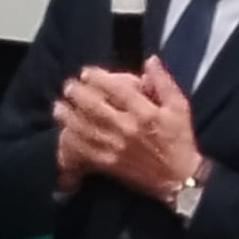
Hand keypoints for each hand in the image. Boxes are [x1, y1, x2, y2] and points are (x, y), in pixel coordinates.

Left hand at [52, 59, 200, 201]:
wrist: (178, 178)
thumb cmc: (179, 139)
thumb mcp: (179, 107)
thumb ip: (163, 82)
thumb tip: (150, 60)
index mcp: (146, 113)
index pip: (117, 90)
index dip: (98, 78)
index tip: (86, 73)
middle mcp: (128, 129)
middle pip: (95, 108)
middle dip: (78, 95)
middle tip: (69, 86)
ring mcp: (116, 148)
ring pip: (85, 129)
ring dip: (69, 116)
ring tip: (59, 106)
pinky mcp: (109, 164)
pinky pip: (85, 151)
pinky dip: (72, 141)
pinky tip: (64, 132)